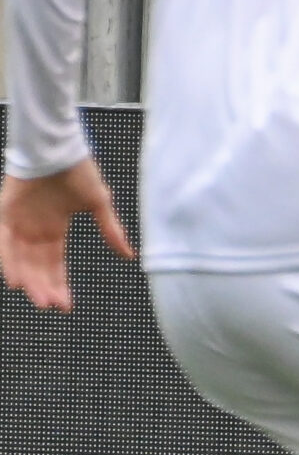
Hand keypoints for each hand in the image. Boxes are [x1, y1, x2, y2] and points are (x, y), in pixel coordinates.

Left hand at [1, 159, 136, 312]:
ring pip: (20, 260)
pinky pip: (3, 243)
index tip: (66, 304)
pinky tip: (16, 280)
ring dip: (29, 280)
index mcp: (55, 229)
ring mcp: (18, 222)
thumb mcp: (100, 204)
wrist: (57, 148)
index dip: (60, 283)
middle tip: (52, 306)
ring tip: (38, 299)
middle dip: (45, 288)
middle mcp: (34, 229)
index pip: (55, 263)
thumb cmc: (78, 171)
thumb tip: (129, 255)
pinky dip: (9, 262)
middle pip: (37, 267)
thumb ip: (112, 231)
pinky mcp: (4, 213)